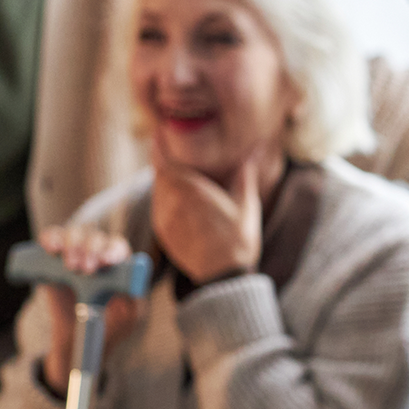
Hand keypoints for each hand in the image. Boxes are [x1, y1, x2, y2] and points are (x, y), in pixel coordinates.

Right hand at [36, 225, 140, 394]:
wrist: (78, 334)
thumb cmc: (109, 323)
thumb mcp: (128, 316)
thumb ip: (133, 302)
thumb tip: (133, 289)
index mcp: (119, 262)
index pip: (118, 247)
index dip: (112, 251)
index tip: (106, 263)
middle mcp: (97, 251)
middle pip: (96, 238)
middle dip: (91, 250)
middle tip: (85, 270)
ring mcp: (74, 251)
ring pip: (74, 233)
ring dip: (73, 245)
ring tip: (71, 267)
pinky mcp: (51, 257)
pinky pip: (51, 237)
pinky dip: (50, 238)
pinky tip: (51, 249)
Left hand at [151, 150, 264, 284]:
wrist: (222, 276)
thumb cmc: (238, 240)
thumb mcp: (247, 206)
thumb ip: (244, 177)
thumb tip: (250, 155)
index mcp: (191, 188)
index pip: (165, 158)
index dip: (160, 144)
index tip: (160, 133)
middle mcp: (172, 200)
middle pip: (159, 172)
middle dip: (165, 161)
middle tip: (171, 151)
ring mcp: (164, 216)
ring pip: (158, 189)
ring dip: (165, 180)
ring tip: (179, 177)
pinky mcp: (161, 231)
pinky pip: (159, 206)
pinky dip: (165, 198)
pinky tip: (180, 201)